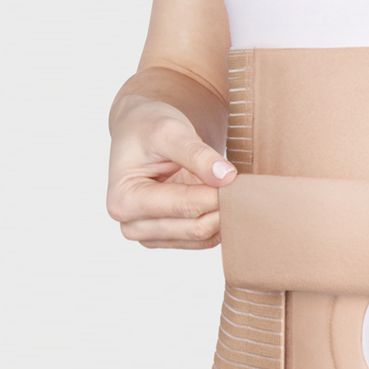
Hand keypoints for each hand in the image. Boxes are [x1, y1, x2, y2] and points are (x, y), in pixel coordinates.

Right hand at [106, 94, 236, 248]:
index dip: (217, 193)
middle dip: (224, 207)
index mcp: (124, 200)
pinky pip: (204, 239)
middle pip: (196, 228)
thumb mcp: (170, 131)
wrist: (141, 133)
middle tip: (243, 186)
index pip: (185, 206)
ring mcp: (150, 237)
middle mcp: (132, 225)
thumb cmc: (148, 129)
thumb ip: (197, 154)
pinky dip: (220, 222)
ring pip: (204, 237)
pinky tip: (226, 201)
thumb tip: (227, 178)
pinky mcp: (168, 238)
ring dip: (225, 216)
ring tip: (234, 190)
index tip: (238, 178)